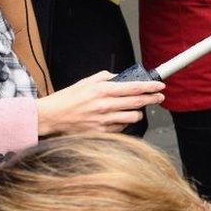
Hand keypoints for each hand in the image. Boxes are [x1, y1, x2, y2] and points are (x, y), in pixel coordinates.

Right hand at [35, 70, 164, 135]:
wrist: (50, 117)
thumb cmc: (67, 99)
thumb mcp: (87, 82)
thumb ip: (106, 77)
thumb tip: (122, 77)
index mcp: (103, 90)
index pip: (134, 88)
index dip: (150, 87)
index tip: (160, 86)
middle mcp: (105, 105)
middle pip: (137, 102)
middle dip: (152, 99)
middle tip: (159, 97)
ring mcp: (104, 120)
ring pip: (133, 117)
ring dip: (138, 113)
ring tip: (137, 109)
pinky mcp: (101, 132)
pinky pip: (122, 128)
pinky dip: (124, 123)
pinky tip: (120, 118)